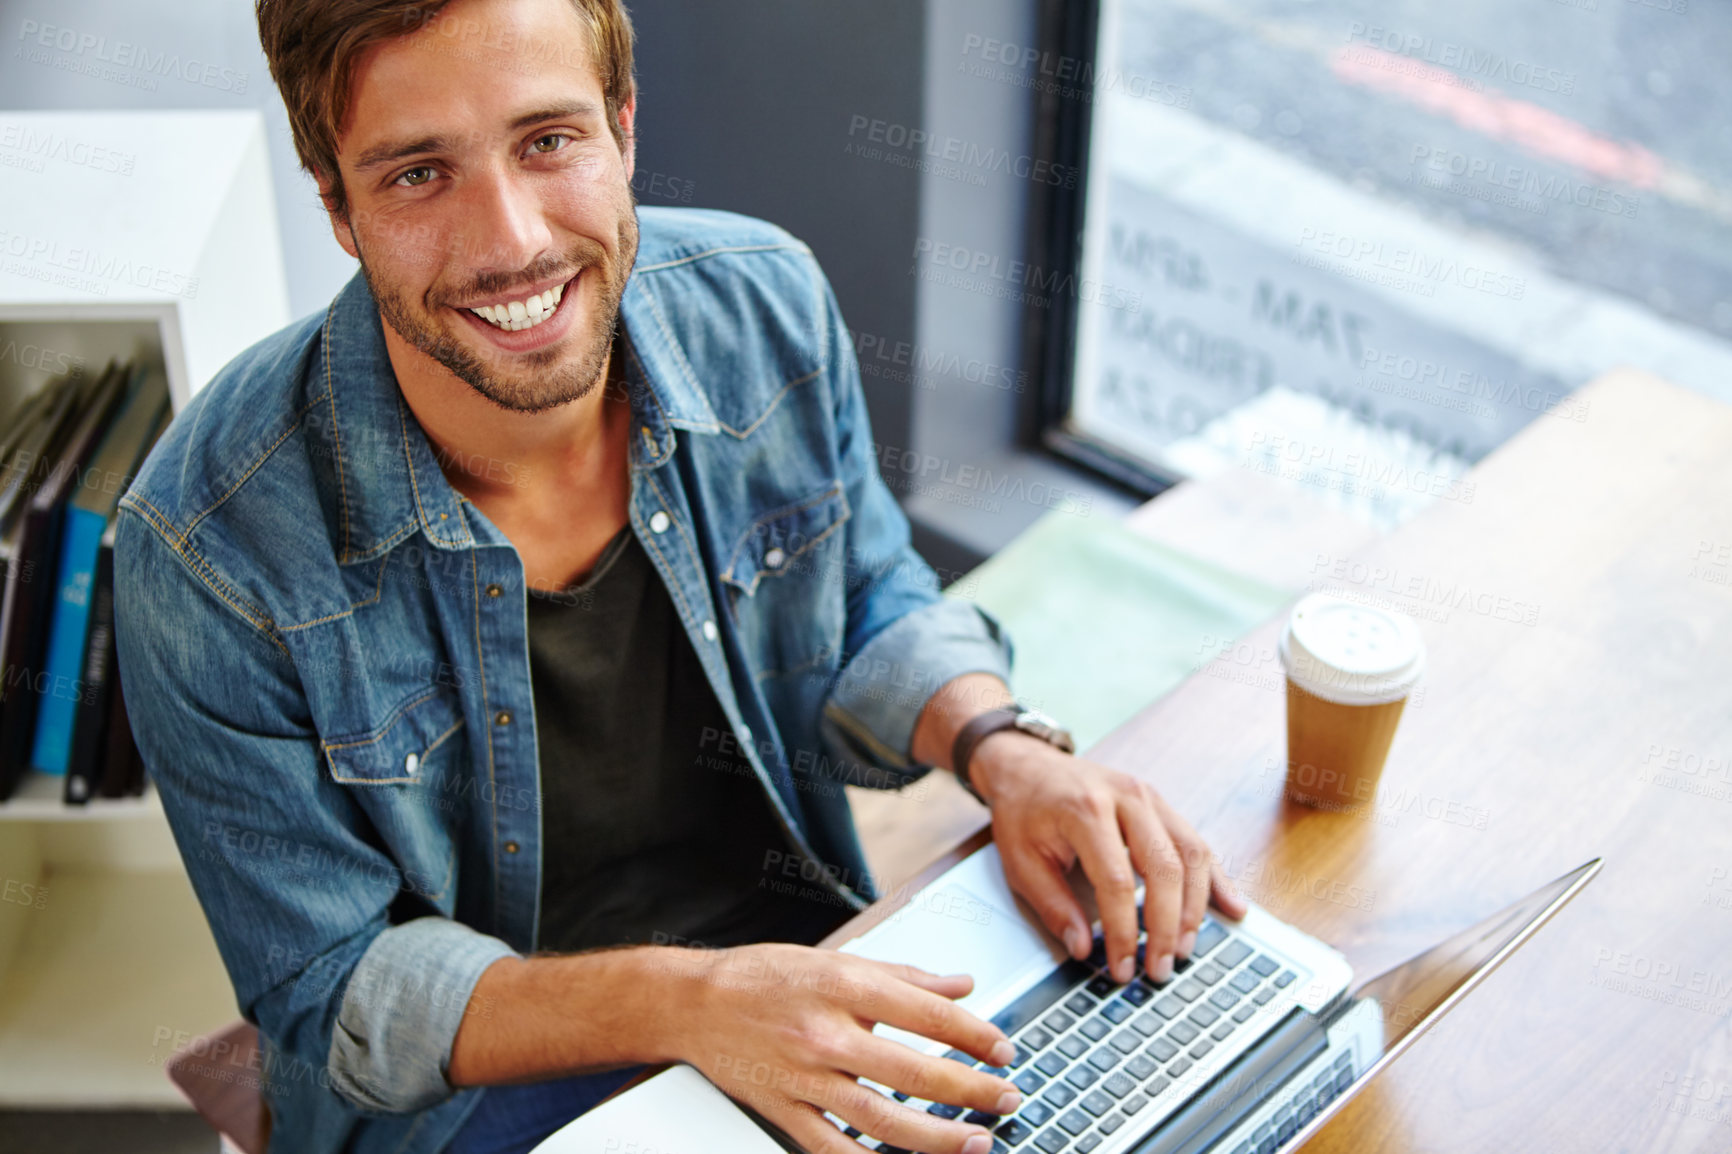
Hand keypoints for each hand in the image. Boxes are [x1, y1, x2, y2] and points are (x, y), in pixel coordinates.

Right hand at [673, 943, 1022, 1153]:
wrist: (694, 1003)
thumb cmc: (765, 977)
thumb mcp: (838, 960)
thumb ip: (905, 976)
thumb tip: (961, 986)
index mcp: (843, 985)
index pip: (926, 1014)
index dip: (974, 1035)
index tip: (1004, 1049)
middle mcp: (825, 1032)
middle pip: (912, 1071)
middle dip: (969, 1091)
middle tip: (1007, 1098)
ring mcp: (803, 1077)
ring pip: (880, 1119)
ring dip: (936, 1137)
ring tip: (976, 1142)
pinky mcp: (784, 1110)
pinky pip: (832, 1149)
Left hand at [972, 733, 1247, 984]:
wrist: (1028, 765)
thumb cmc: (1023, 811)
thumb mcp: (1021, 860)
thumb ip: (1053, 906)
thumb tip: (1082, 950)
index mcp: (1086, 810)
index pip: (1117, 882)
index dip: (1124, 931)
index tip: (1123, 967)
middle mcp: (1126, 798)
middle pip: (1165, 868)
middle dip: (1167, 926)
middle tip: (1160, 967)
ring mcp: (1149, 797)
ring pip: (1191, 855)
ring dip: (1194, 908)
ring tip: (1183, 949)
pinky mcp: (1161, 804)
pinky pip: (1197, 842)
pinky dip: (1215, 878)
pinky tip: (1231, 907)